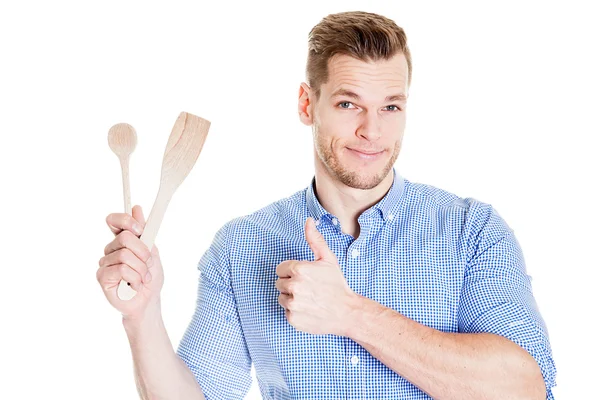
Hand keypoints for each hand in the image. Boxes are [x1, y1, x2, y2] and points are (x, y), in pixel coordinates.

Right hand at [97, 205, 164, 318]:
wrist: (149, 301)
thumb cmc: (150, 278)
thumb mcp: (152, 252)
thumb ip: (144, 231)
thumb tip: (136, 208)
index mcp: (122, 241)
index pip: (114, 220)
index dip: (125, 220)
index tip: (140, 229)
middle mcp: (111, 249)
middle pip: (125, 237)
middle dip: (143, 252)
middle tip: (148, 264)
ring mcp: (105, 263)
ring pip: (125, 255)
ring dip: (141, 268)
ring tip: (143, 278)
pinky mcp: (102, 276)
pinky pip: (122, 269)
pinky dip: (135, 278)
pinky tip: (135, 285)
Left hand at [275, 217, 357, 335]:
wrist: (347, 312)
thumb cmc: (337, 285)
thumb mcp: (327, 259)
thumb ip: (315, 239)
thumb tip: (308, 221)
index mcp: (299, 269)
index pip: (280, 269)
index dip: (292, 272)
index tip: (305, 277)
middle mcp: (294, 286)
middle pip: (279, 282)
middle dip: (291, 284)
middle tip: (308, 288)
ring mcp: (293, 304)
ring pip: (281, 297)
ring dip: (292, 298)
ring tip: (309, 299)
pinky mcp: (293, 318)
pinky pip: (286, 312)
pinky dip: (295, 311)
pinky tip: (308, 309)